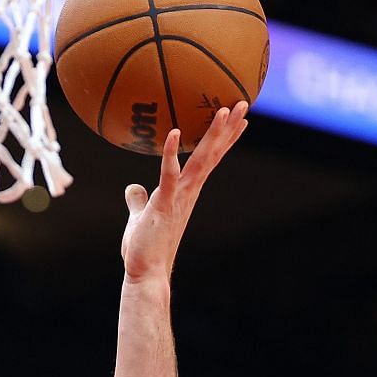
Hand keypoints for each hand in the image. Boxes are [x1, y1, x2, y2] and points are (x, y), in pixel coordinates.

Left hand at [120, 101, 248, 281]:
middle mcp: (188, 192)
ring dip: (213, 135)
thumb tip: (132, 187)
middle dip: (228, 128)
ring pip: (200, 160)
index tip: (238, 120)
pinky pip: (169, 175)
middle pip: (212, 154)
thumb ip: (138, 200)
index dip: (224, 139)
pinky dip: (170, 153)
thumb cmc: (144, 249)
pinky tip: (174, 132)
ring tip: (226, 110)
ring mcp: (179, 198)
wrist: (146, 273)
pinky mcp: (164, 205)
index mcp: (185, 192)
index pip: (208, 159)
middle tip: (244, 103)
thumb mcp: (140, 217)